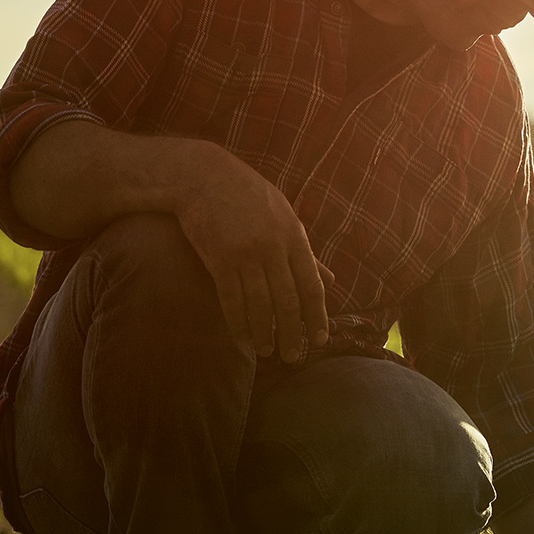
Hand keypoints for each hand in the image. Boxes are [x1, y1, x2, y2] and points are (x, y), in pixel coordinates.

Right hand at [173, 147, 327, 361]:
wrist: (203, 176)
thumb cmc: (248, 195)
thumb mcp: (285, 216)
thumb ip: (306, 252)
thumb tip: (330, 280)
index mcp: (294, 237)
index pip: (312, 286)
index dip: (317, 317)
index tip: (321, 340)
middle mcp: (273, 248)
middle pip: (288, 302)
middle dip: (293, 333)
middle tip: (294, 357)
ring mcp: (245, 255)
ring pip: (260, 306)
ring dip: (265, 334)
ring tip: (269, 351)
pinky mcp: (219, 260)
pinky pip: (231, 300)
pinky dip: (238, 323)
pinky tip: (243, 338)